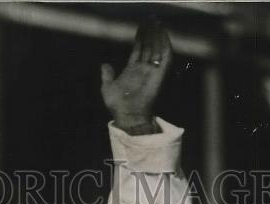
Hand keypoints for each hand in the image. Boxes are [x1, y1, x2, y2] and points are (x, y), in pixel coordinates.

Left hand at [101, 18, 171, 133]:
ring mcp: (152, 71)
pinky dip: (165, 46)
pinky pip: (165, 58)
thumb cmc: (117, 106)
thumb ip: (107, 76)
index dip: (140, 37)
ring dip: (158, 36)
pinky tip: (163, 35)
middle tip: (151, 19)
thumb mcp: (107, 88)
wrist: (128, 116)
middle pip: (149, 46)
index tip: (142, 26)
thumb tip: (104, 65)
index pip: (139, 49)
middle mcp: (144, 69)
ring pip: (157, 49)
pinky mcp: (159, 75)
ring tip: (156, 23)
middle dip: (150, 33)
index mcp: (133, 70)